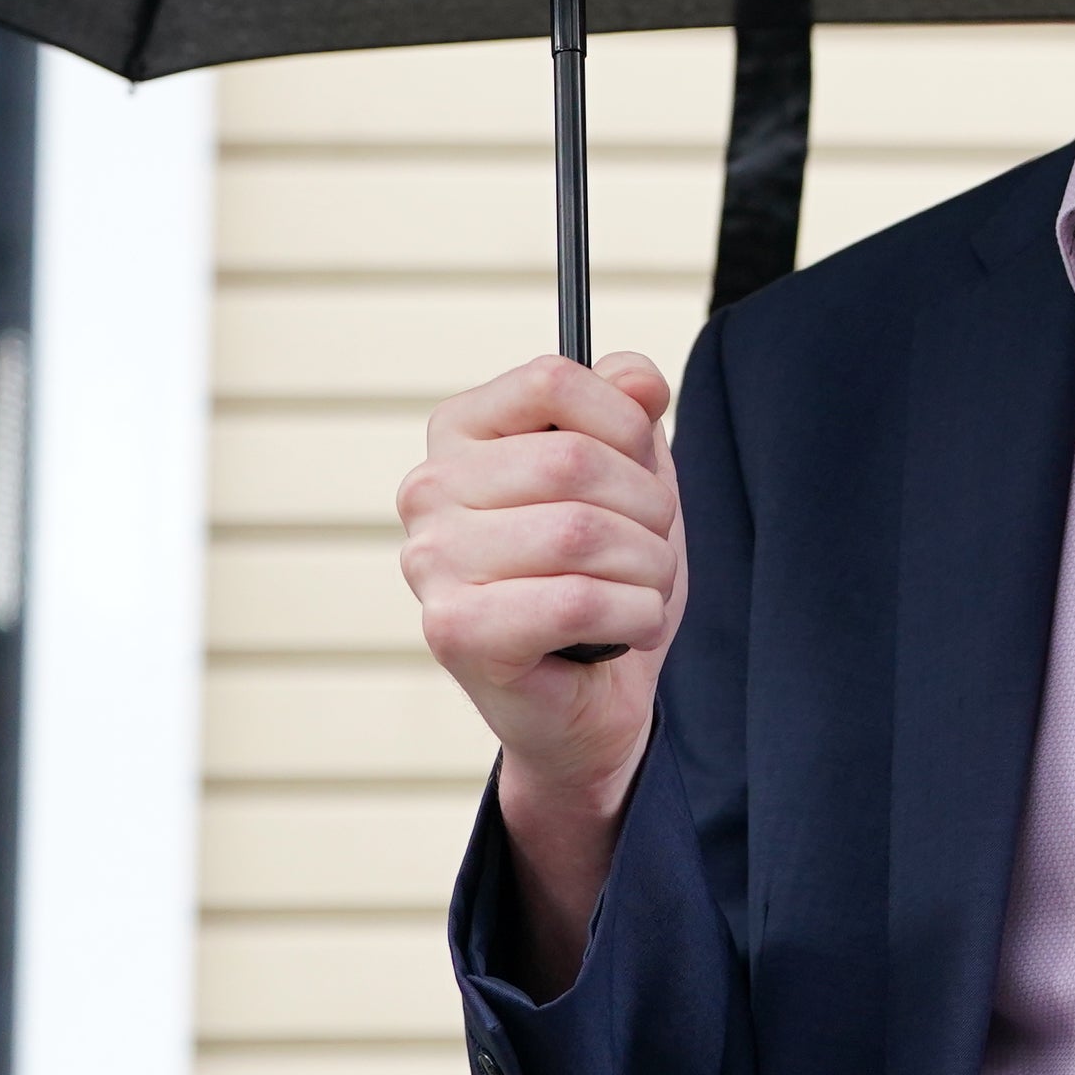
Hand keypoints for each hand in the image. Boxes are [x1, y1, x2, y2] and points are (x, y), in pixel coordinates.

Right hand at [398, 352, 685, 989]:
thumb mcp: (636, 475)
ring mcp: (429, 563)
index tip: (639, 465)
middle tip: (649, 549)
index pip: (554, 379)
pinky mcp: (453, 632)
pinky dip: (633, 616)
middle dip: (649, 509)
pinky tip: (623, 631)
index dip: (626, 422)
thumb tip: (636, 377)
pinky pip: (578, 600)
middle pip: (576, 462)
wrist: (596, 697)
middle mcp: (426, 490)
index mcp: (460, 434)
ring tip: (637, 591)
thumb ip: (632, 410)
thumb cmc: (607, 574)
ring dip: (646, 567)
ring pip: (582, 532)